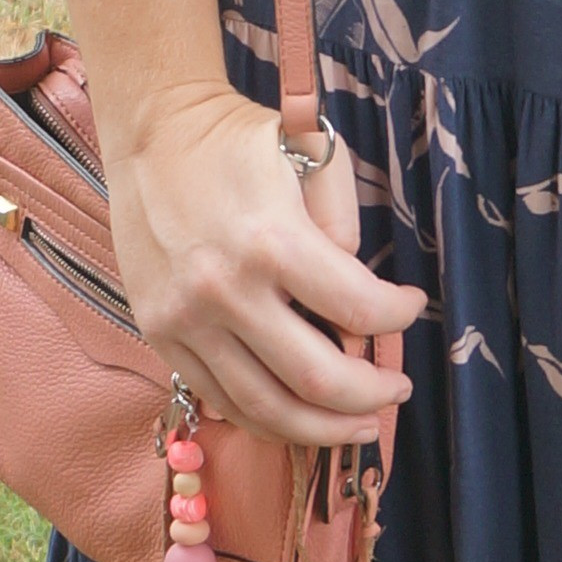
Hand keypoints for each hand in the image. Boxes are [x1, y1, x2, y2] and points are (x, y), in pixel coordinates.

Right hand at [102, 83, 426, 447]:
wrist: (150, 132)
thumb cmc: (240, 139)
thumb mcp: (312, 155)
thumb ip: (343, 225)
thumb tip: (355, 303)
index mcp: (271, 241)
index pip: (357, 309)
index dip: (398, 317)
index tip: (411, 306)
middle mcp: (225, 290)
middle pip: (316, 380)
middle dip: (371, 395)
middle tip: (397, 390)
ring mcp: (185, 320)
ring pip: (266, 408)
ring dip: (323, 429)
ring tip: (358, 425)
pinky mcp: (160, 334)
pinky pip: (220, 399)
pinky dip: (267, 421)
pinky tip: (300, 418)